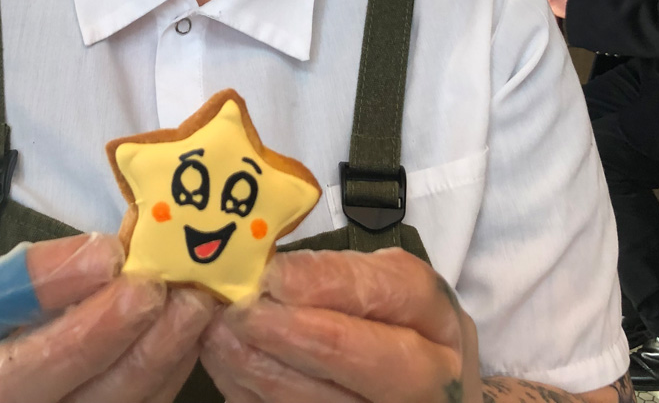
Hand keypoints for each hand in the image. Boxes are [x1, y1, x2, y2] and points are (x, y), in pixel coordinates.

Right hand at [0, 233, 218, 402]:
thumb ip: (33, 272)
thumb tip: (112, 252)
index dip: (39, 280)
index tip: (106, 252)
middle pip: (22, 377)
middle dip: (96, 332)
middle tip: (152, 290)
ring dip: (147, 359)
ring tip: (190, 308)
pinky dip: (163, 379)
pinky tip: (189, 340)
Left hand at [201, 248, 480, 402]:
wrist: (408, 394)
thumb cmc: (387, 325)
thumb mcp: (380, 290)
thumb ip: (338, 276)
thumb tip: (269, 268)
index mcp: (440, 319)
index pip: (397, 292)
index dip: (332, 283)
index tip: (275, 275)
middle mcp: (432, 377)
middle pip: (372, 359)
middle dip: (298, 335)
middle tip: (242, 312)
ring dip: (262, 369)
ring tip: (218, 335)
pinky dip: (254, 395)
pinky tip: (226, 366)